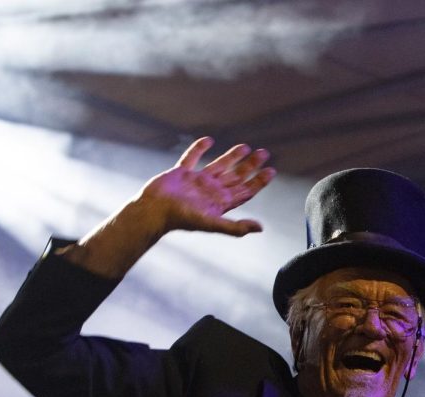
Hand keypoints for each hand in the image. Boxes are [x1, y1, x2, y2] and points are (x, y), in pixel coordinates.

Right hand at [67, 137, 274, 277]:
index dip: (258, 182)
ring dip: (232, 156)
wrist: (153, 211)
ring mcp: (195, 181)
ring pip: (218, 165)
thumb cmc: (181, 218)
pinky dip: (199, 148)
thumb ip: (235, 226)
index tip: (271, 171)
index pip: (245, 191)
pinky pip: (191, 158)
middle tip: (264, 153)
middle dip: (250, 166)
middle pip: (236, 176)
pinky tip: (209, 140)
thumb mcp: (211, 223)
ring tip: (246, 147)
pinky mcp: (180, 173)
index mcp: (220, 202)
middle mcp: (210, 191)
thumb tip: (260, 228)